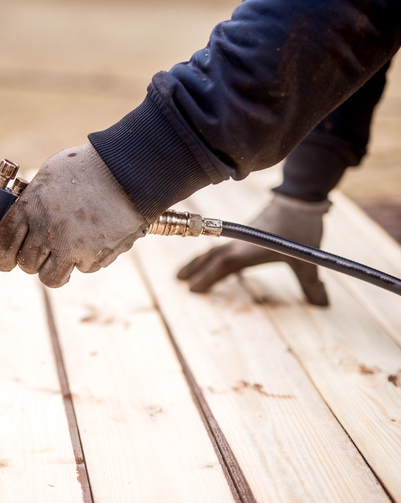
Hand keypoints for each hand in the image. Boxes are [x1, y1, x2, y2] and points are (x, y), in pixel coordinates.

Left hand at [0, 142, 146, 287]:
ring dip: (55, 269)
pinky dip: (85, 260)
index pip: (3, 245)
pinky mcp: (94, 257)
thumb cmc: (87, 168)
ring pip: (50, 278)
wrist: (128, 171)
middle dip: (32, 260)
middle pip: (26, 264)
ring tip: (65, 254)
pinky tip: (92, 239)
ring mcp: (70, 247)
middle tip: (43, 250)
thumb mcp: (47, 177)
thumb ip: (30, 203)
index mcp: (29, 208)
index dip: (1, 257)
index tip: (5, 262)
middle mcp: (46, 231)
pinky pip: (82, 270)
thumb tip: (18, 222)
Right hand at [177, 193, 330, 304]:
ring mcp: (241, 237)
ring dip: (198, 261)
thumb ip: (311, 283)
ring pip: (213, 251)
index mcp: (249, 251)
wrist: (300, 198)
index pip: (222, 266)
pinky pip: (221, 246)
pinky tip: (210, 259)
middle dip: (194, 270)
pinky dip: (210, 255)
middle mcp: (240, 244)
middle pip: (211, 258)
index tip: (192, 289)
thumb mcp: (307, 258)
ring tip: (183, 271)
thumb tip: (322, 304)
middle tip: (179, 281)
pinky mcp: (245, 232)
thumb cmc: (300, 228)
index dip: (207, 277)